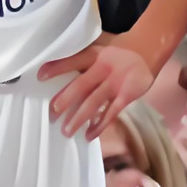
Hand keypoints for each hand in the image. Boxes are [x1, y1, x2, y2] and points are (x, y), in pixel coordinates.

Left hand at [39, 39, 157, 138]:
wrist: (146, 52)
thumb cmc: (115, 55)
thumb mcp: (100, 51)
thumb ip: (82, 61)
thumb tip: (51, 73)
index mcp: (95, 54)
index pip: (74, 60)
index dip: (57, 68)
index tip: (40, 77)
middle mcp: (105, 67)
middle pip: (82, 85)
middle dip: (65, 100)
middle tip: (52, 114)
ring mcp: (117, 81)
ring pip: (95, 102)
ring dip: (79, 118)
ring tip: (67, 131)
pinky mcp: (128, 94)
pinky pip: (111, 112)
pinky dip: (100, 125)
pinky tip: (89, 134)